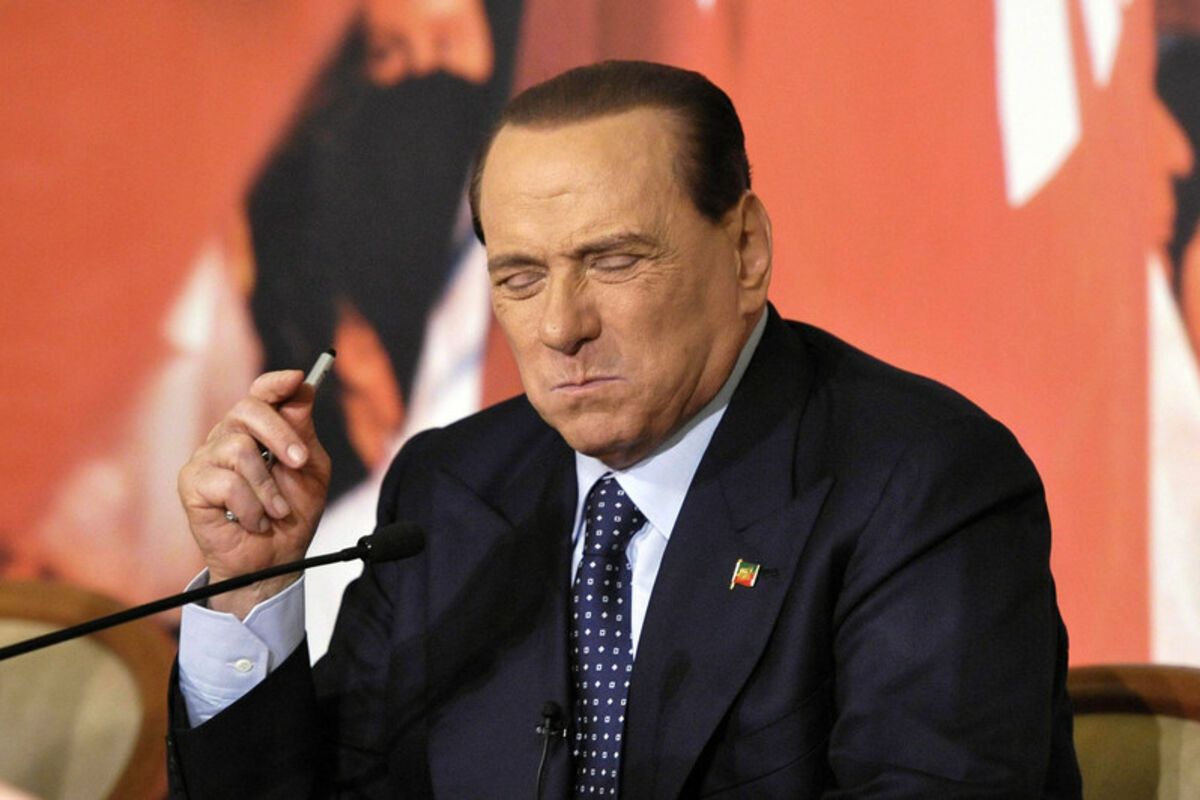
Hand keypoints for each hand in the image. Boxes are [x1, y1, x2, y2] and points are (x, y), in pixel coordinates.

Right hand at [177, 370, 331, 617]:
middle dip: (281, 435)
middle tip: (299, 462)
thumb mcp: (310, 470)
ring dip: (268, 486)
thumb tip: (302, 388)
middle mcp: (227, 436)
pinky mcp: (191, 484)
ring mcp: (206, 458)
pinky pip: (226, 482)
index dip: (276, 383)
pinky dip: (250, 507)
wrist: (274, 560)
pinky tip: (253, 521)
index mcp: (257, 429)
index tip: (297, 380)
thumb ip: (303, 431)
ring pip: (239, 448)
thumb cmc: (292, 513)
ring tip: (276, 511)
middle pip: (248, 410)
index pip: (261, 393)